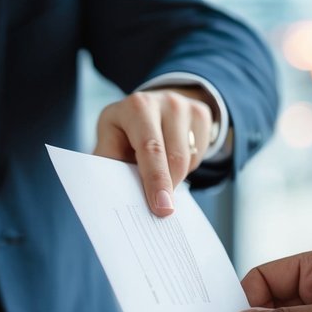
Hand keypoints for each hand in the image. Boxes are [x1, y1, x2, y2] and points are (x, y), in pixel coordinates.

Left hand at [93, 87, 216, 216]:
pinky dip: (187, 166)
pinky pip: (200, 154)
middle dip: (169, 187)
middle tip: (163, 209)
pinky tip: (171, 157)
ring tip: (158, 171)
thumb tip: (115, 195)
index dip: (156, 180)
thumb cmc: (124, 132)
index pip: (150, 148)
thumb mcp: (110, 142)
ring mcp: (186, 106)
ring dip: (175, 176)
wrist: (149, 107)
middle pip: (175, 157)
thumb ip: (110, 165)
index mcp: (136, 107)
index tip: (162, 208)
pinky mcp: (202, 113)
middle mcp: (164, 102)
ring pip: (189, 159)